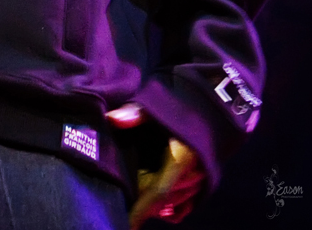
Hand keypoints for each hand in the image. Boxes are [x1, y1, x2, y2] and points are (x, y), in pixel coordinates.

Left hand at [106, 103, 205, 227]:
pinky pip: (185, 205)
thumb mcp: (157, 106)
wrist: (213, 108)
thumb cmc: (182, 107)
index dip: (141, 211)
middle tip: (124, 197)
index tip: (128, 223)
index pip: (158, 192)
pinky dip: (170, 206)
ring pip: (173, 202)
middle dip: (143, 201)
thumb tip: (111, 119)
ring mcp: (200, 182)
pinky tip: (156, 202)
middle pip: (162, 199)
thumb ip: (135, 113)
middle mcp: (192, 176)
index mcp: (180, 160)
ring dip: (155, 202)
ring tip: (136, 195)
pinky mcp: (204, 183)